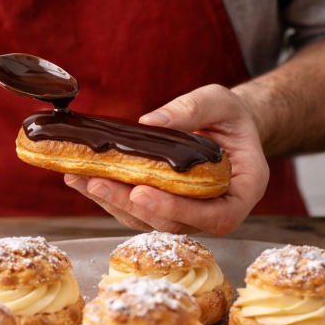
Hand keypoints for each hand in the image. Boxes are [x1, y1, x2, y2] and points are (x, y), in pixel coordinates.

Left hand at [64, 84, 268, 234]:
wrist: (226, 127)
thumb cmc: (230, 117)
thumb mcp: (220, 101)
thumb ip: (193, 109)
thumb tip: (152, 121)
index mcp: (243, 191)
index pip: (216, 216)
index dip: (177, 209)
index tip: (143, 193)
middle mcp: (216, 209)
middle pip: (173, 223)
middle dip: (132, 205)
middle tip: (99, 183)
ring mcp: (188, 213)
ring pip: (148, 220)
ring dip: (112, 202)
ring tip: (81, 179)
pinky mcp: (164, 207)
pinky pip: (136, 209)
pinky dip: (109, 195)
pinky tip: (83, 178)